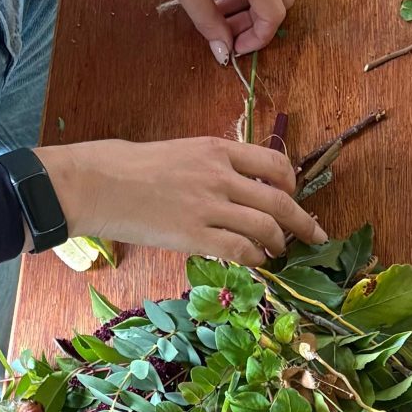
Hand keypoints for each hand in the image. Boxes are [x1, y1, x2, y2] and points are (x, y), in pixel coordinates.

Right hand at [38, 138, 324, 265]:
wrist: (94, 183)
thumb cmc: (125, 165)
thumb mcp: (177, 150)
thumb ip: (209, 165)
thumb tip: (232, 186)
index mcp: (216, 148)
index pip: (274, 161)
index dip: (291, 182)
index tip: (294, 194)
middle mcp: (220, 175)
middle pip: (281, 198)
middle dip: (304, 221)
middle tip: (317, 235)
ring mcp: (209, 206)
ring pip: (267, 226)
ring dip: (280, 243)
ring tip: (281, 252)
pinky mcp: (195, 235)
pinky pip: (241, 249)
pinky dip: (256, 258)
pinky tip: (257, 262)